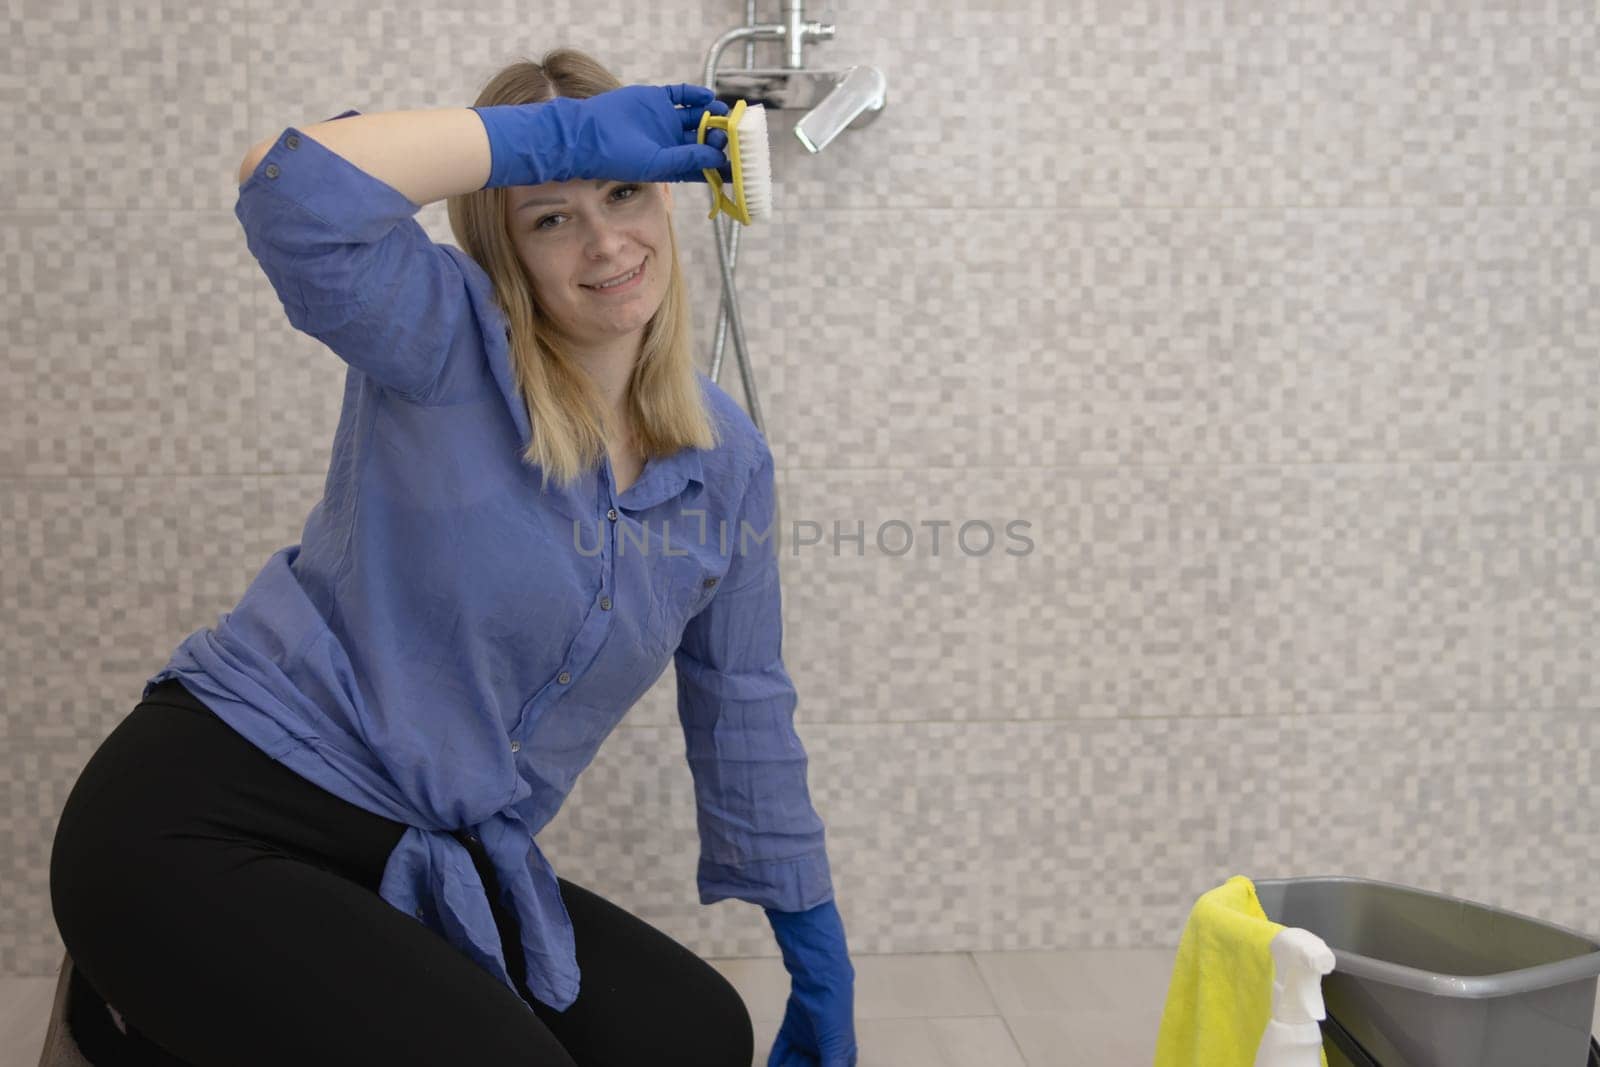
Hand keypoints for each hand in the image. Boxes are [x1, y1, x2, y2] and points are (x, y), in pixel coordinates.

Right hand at [474, 83, 731, 188]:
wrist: (586, 134)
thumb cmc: (616, 158)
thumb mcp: (656, 163)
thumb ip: (687, 160)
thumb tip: (717, 157)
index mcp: (671, 163)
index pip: (702, 164)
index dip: (721, 164)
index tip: (739, 163)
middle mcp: (670, 142)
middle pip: (703, 138)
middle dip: (718, 137)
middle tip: (733, 134)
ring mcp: (664, 120)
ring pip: (696, 116)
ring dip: (711, 115)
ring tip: (724, 114)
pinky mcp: (656, 100)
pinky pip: (681, 95)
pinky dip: (696, 94)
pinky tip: (708, 97)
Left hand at [765, 899, 858, 1066]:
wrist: (820, 971)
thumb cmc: (834, 1005)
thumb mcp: (835, 1043)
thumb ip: (832, 1065)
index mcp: (841, 1053)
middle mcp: (825, 1046)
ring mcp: (808, 1036)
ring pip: (795, 1061)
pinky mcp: (793, 1026)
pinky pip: (784, 1047)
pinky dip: (778, 1058)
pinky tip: (771, 1065)